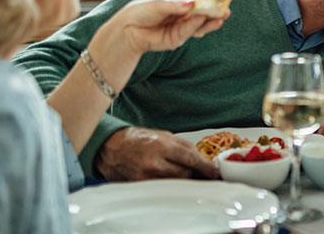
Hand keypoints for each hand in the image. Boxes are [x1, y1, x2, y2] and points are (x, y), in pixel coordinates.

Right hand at [94, 126, 218, 180]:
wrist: (109, 148)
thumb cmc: (136, 139)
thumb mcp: (163, 135)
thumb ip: (184, 147)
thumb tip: (202, 159)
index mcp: (160, 145)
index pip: (191, 159)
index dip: (205, 167)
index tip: (214, 172)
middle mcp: (153, 163)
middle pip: (185, 174)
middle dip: (193, 172)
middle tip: (198, 170)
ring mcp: (145, 177)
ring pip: (175, 183)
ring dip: (182, 178)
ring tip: (179, 170)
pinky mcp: (140, 186)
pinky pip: (162, 188)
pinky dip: (169, 183)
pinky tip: (168, 176)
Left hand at [100, 0, 228, 55]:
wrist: (127, 30)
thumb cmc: (141, 12)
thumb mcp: (159, 3)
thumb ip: (176, 4)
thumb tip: (193, 2)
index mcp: (179, 2)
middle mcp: (182, 14)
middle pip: (202, 12)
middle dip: (215, 10)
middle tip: (226, 9)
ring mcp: (181, 27)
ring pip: (200, 23)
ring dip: (211, 20)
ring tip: (222, 16)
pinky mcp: (177, 39)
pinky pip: (190, 32)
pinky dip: (198, 26)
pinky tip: (206, 21)